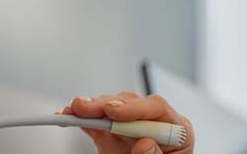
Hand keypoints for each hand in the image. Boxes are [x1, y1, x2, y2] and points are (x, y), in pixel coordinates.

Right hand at [61, 91, 194, 153]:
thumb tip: (146, 143)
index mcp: (177, 129)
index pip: (157, 107)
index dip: (133, 107)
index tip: (112, 111)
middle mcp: (155, 123)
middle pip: (130, 103)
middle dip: (104, 104)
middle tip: (82, 108)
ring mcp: (133, 128)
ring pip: (112, 109)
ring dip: (90, 108)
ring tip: (72, 111)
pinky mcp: (115, 135)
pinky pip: (99, 124)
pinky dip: (82, 120)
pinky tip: (68, 117)